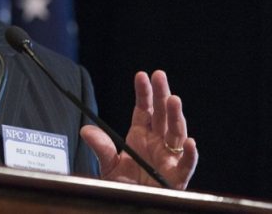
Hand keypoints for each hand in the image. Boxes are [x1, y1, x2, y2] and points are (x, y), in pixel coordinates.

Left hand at [80, 70, 197, 188]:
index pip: (144, 109)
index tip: (141, 75)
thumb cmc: (124, 184)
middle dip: (161, 94)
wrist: (131, 205)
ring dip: (176, 116)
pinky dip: (190, 155)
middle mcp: (157, 143)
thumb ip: (101, 147)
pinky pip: (186, 165)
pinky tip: (190, 143)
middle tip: (159, 75)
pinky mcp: (178, 177)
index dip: (144, 93)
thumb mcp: (108, 165)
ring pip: (176, 133)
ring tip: (173, 99)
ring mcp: (169, 158)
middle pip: (162, 115)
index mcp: (141, 136)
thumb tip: (86, 130)